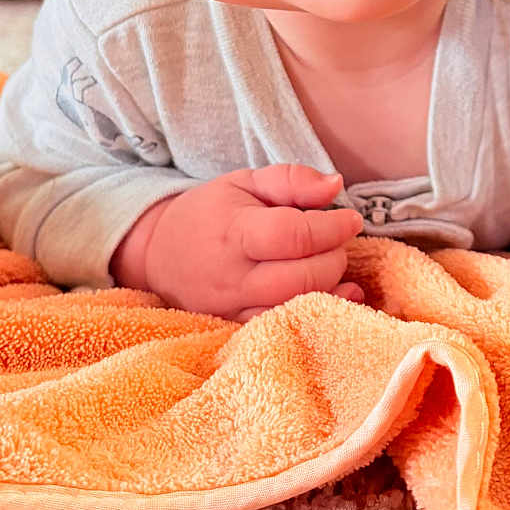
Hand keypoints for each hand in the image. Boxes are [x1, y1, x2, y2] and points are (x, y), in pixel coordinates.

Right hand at [110, 163, 364, 321]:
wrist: (157, 253)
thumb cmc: (210, 212)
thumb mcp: (246, 182)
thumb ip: (292, 180)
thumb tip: (336, 186)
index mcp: (234, 230)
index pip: (293, 235)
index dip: (332, 228)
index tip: (351, 220)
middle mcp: (231, 276)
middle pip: (301, 277)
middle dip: (334, 259)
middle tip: (338, 242)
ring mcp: (231, 308)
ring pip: (295, 309)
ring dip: (329, 288)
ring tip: (330, 264)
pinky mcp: (234, 329)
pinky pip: (282, 329)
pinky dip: (315, 315)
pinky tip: (334, 297)